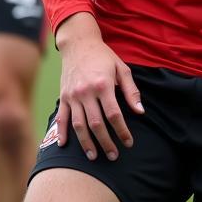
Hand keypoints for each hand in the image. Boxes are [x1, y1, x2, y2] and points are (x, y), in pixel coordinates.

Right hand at [55, 12, 143, 161]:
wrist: (79, 44)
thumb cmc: (104, 57)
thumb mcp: (122, 69)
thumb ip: (131, 91)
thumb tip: (140, 111)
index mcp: (103, 85)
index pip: (114, 114)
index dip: (122, 131)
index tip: (129, 142)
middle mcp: (86, 92)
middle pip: (96, 124)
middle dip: (106, 142)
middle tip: (113, 156)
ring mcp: (73, 95)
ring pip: (79, 125)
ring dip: (86, 143)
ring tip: (94, 156)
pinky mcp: (63, 97)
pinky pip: (62, 118)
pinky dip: (61, 132)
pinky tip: (64, 145)